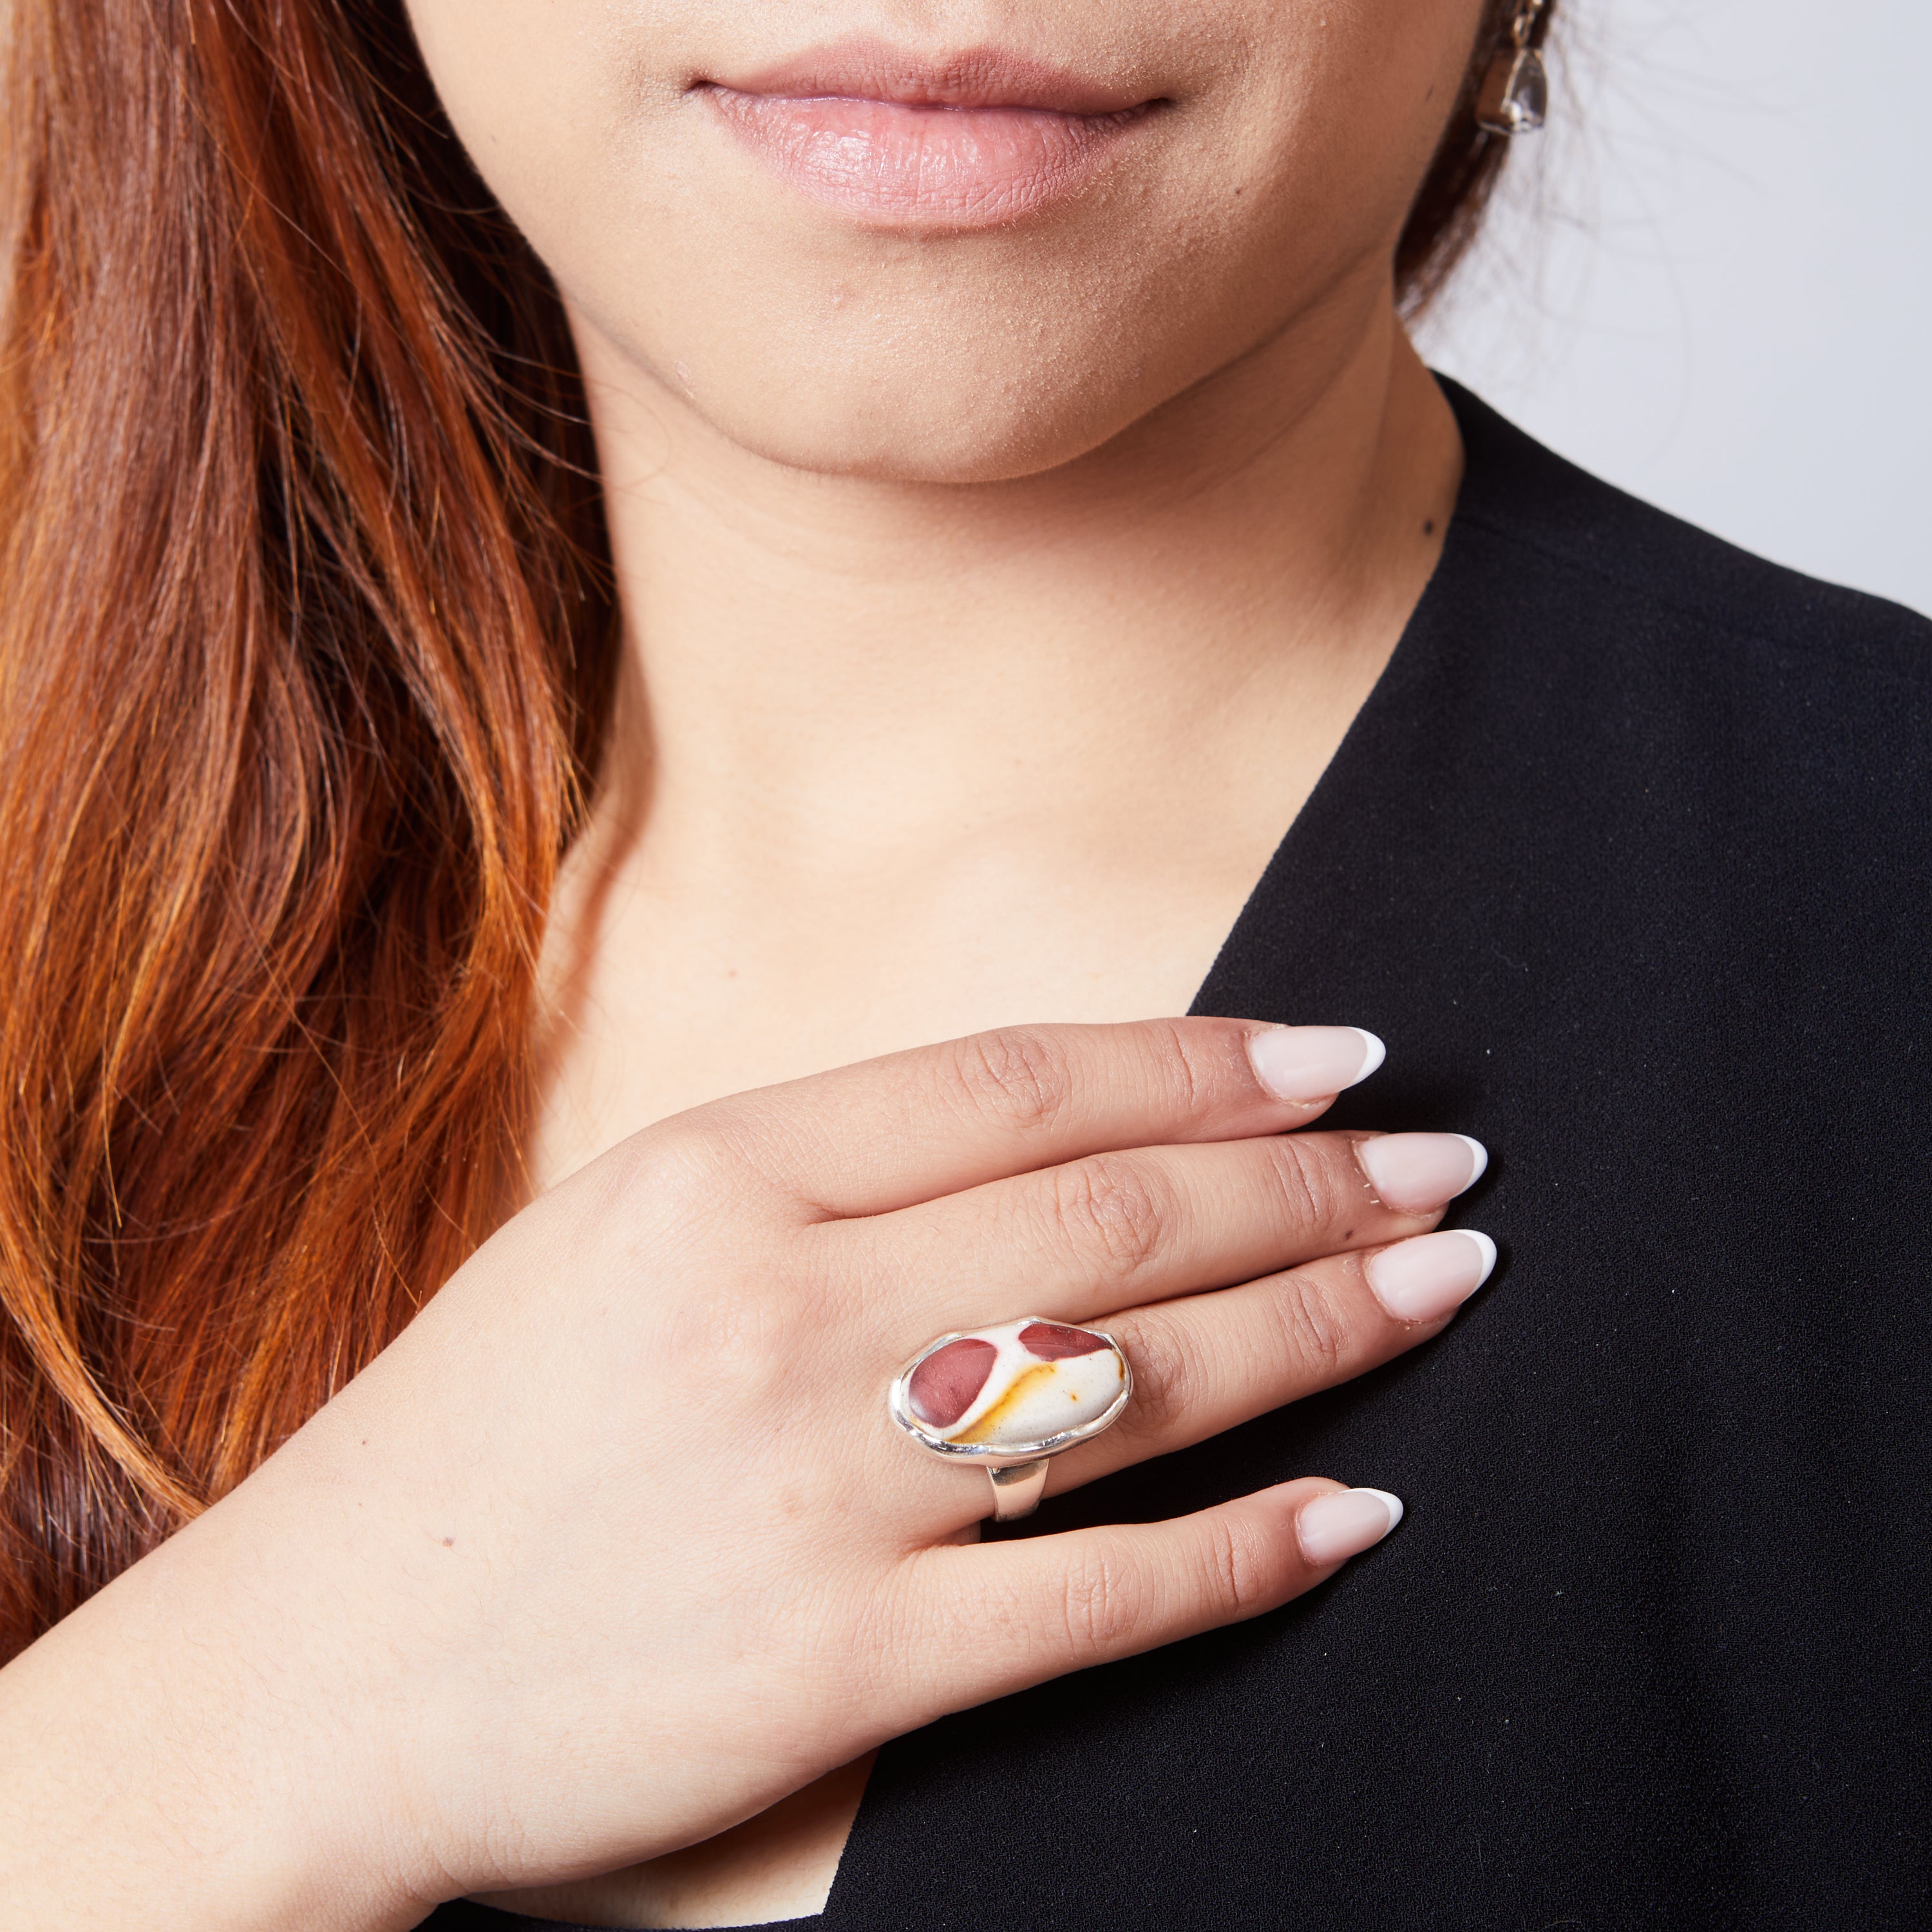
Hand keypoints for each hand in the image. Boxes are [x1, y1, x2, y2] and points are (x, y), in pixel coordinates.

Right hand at [0, 1019, 1493, 1930]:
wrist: (320, 1665)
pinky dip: (1244, 1551)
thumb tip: (1050, 1141)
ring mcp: (816, 1487)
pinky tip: (1353, 1509)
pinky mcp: (839, 1665)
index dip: (1202, 1063)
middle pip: (1111, 1214)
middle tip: (1442, 1160)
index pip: (1021, 1084)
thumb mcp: (617, 1228)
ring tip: (1442, 1275)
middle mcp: (781, 1307)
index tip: (1335, 1058)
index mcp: (716, 1173)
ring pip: (1137, 1381)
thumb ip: (817, 1172)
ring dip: (1318, 1322)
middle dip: (1304, 1181)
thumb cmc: (477, 1429)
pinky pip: (1096, 1597)